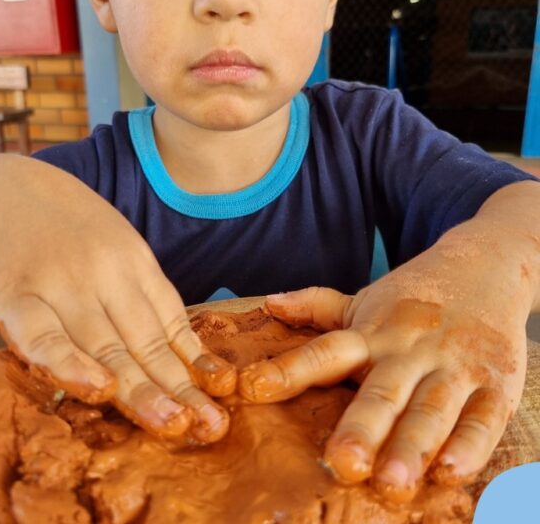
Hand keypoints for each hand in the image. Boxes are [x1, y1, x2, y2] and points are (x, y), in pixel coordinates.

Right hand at [0, 155, 235, 443]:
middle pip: (144, 340)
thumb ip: (142, 292)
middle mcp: (103, 272)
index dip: (195, 363)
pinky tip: (98, 390)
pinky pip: (43, 337)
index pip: (170, 321)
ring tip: (170, 423)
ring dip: (139, 388)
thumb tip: (181, 347)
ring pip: (104, 345)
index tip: (219, 397)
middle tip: (207, 426)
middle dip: (177, 388)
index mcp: (133, 261)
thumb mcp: (116, 245)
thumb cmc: (66, 226)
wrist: (3, 184)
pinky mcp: (12, 293)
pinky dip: (71, 365)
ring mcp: (59, 282)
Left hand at [238, 230, 530, 501]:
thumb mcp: (365, 300)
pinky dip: (470, 445)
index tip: (252, 388)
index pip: (324, 352)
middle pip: (381, 391)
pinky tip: (451, 471)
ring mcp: (454, 365)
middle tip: (342, 463)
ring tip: (392, 481)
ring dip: (412, 445)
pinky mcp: (496, 381)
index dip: (288, 370)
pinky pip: (482, 417)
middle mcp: (408, 350)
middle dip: (362, 427)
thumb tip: (269, 304)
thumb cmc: (414, 296)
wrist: (486, 266)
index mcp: (371, 333)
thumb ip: (317, 306)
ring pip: (431, 408)